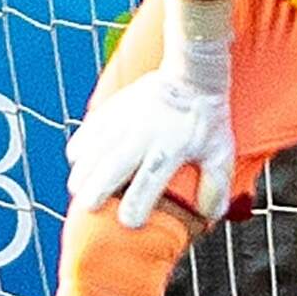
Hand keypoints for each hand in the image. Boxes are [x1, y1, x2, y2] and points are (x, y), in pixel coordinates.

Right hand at [64, 42, 235, 228]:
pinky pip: (90, 128)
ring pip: (96, 148)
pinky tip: (76, 159)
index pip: (148, 183)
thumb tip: (209, 215)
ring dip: (83, 170)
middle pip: (113, 167)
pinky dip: (81, 144)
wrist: (191, 74)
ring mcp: (126, 120)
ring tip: (76, 188)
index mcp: (170, 149)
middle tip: (86, 207)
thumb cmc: (207, 117)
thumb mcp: (220, 151)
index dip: (136, 205)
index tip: (128, 221)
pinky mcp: (115, 107)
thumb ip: (216, 184)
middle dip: (97, 189)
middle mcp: (143, 136)